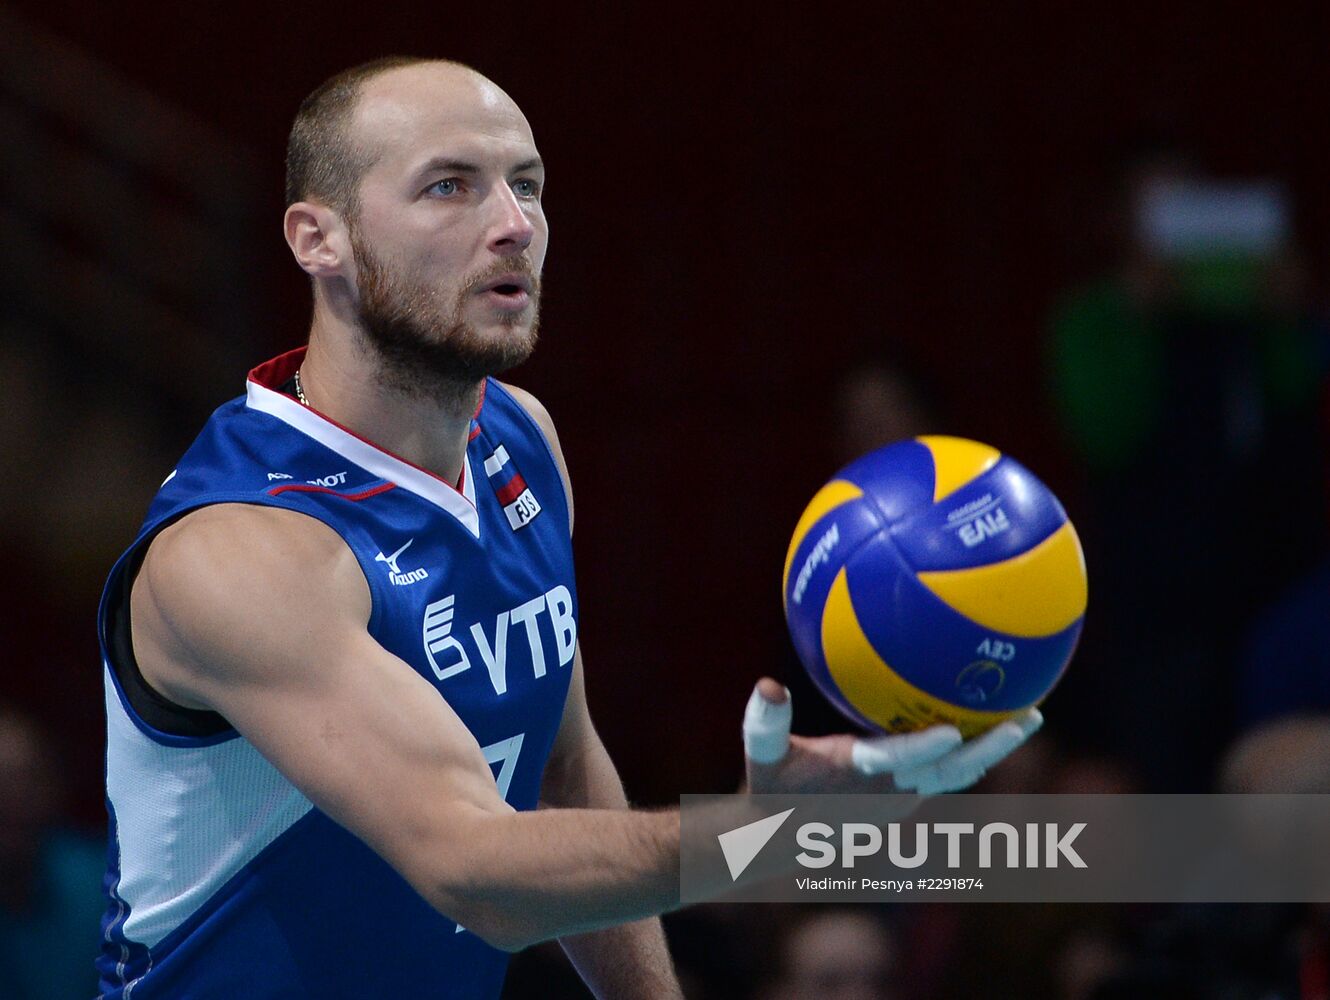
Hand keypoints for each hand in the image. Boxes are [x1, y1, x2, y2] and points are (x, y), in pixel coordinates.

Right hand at [742, 677, 1041, 794]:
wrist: (783, 835)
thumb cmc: (771, 786)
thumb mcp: (761, 753)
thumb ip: (764, 722)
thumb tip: (768, 685)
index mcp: (857, 776)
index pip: (896, 761)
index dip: (922, 749)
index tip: (950, 732)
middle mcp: (890, 790)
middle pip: (951, 772)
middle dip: (991, 747)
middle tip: (1029, 718)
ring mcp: (904, 796)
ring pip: (958, 773)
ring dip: (993, 747)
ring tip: (1028, 716)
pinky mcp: (908, 794)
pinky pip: (949, 770)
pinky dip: (973, 748)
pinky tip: (989, 720)